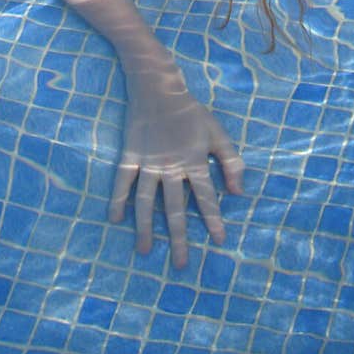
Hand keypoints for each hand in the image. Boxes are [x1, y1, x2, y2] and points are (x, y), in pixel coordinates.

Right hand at [109, 66, 243, 268]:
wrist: (157, 87)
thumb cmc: (190, 112)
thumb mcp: (217, 133)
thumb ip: (231, 161)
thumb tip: (238, 192)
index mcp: (193, 161)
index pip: (205, 197)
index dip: (214, 219)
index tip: (220, 241)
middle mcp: (170, 167)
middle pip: (174, 208)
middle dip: (179, 238)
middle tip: (182, 265)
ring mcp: (147, 163)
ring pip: (145, 202)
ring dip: (146, 228)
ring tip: (146, 252)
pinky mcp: (130, 155)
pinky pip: (122, 182)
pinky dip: (117, 200)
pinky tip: (115, 220)